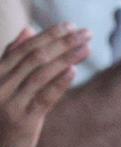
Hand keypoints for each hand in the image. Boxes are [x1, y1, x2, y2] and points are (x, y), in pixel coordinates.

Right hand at [0, 24, 88, 146]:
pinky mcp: (23, 120)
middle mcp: (0, 85)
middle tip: (85, 33)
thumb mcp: (3, 84)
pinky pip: (44, 98)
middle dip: (62, 43)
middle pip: (35, 58)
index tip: (70, 26)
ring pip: (41, 74)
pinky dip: (59, 83)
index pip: (24, 49)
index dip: (48, 36)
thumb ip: (12, 58)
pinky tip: (73, 71)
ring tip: (86, 47)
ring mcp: (10, 103)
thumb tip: (28, 30)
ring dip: (66, 58)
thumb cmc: (0, 114)